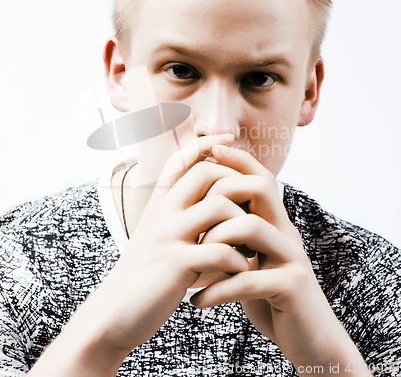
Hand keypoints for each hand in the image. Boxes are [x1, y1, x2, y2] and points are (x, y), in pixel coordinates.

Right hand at [29, 134, 251, 376]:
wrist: (114, 313)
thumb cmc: (143, 275)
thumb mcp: (154, 237)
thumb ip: (176, 217)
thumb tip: (208, 204)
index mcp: (158, 204)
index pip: (180, 160)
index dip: (205, 144)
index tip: (228, 136)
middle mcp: (162, 213)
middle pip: (206, 173)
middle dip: (237, 183)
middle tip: (254, 204)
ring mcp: (167, 236)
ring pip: (219, 207)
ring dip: (243, 225)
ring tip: (250, 245)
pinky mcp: (175, 264)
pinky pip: (220, 251)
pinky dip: (238, 260)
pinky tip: (240, 270)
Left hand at [190, 144, 369, 374]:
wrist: (308, 338)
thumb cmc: (270, 295)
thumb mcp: (255, 259)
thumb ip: (238, 237)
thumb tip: (205, 215)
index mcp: (276, 223)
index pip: (261, 177)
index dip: (238, 159)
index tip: (211, 149)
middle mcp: (286, 233)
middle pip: (262, 187)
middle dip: (222, 193)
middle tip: (196, 216)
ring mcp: (292, 258)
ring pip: (253, 227)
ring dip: (215, 239)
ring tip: (195, 258)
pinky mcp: (291, 287)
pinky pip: (248, 279)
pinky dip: (217, 290)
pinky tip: (196, 301)